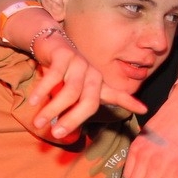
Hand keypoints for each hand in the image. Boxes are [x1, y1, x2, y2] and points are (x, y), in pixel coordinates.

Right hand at [29, 34, 146, 138]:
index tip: (144, 110)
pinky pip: (54, 76)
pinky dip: (43, 90)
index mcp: (98, 84)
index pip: (116, 95)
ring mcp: (80, 64)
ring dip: (53, 109)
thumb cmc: (65, 71)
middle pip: (89, 102)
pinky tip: (33, 102)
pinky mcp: (64, 55)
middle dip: (73, 120)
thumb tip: (77, 132)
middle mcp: (93, 74)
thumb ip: (81, 105)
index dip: (129, 102)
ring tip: (39, 122)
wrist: (50, 43)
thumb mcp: (76, 89)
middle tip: (56, 134)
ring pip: (70, 91)